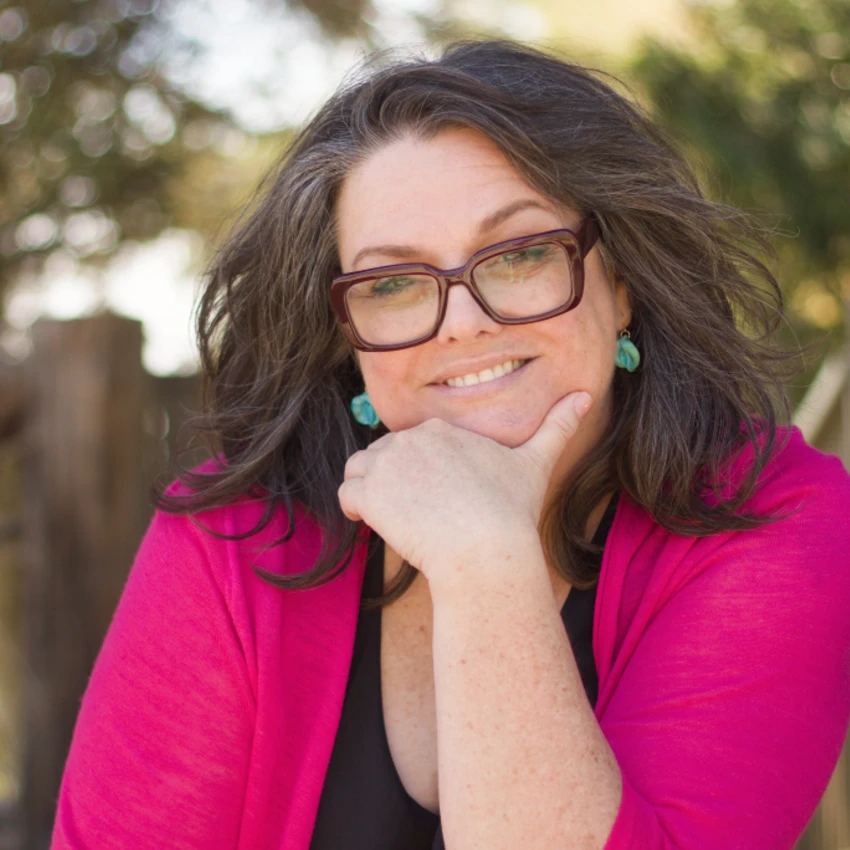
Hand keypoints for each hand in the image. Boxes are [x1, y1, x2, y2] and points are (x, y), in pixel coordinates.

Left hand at [338, 391, 592, 587]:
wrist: (485, 549)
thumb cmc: (510, 510)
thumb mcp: (536, 462)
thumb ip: (557, 425)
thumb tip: (586, 394)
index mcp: (440, 428)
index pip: (412, 444)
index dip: (420, 473)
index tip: (439, 500)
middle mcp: (409, 437)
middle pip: (384, 456)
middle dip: (396, 483)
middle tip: (424, 515)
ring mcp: (386, 463)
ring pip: (361, 471)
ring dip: (373, 493)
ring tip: (401, 519)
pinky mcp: (369, 492)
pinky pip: (346, 495)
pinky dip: (356, 511)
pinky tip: (381, 526)